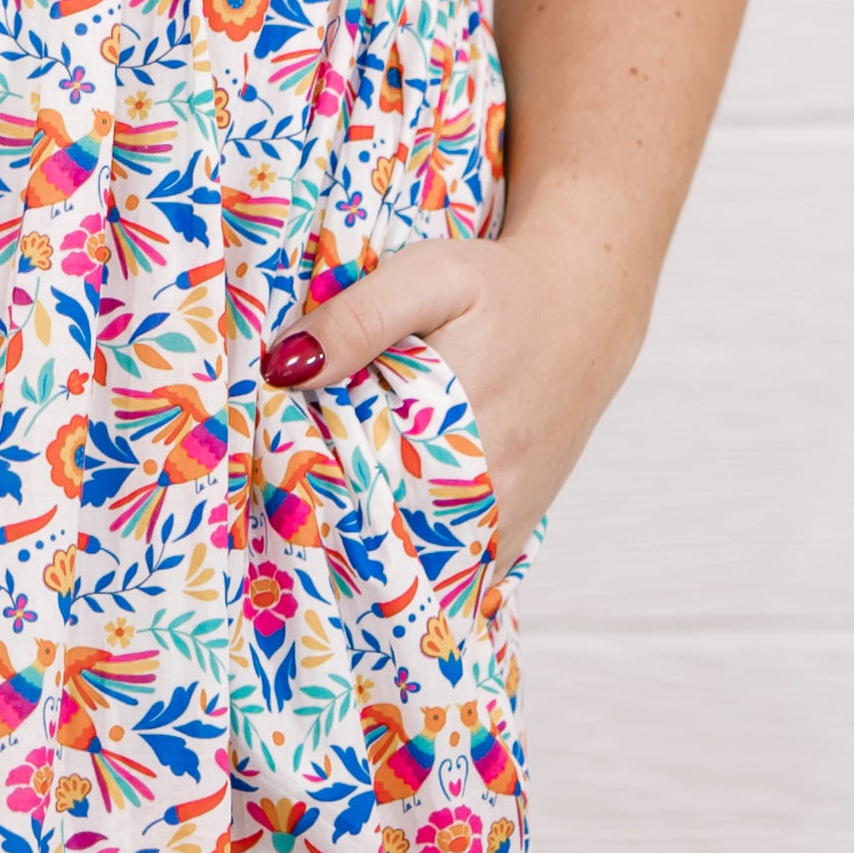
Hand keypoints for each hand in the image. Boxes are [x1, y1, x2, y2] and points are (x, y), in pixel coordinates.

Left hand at [262, 203, 650, 566]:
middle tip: (286, 499)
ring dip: (372, 553)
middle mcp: (489, 487)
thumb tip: (284, 370)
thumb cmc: (503, 288)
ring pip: (421, 567)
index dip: (303, 487)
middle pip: (384, 535)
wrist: (585, 307)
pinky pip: (458, 576)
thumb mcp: (429, 276)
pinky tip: (383, 541)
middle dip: (330, 525)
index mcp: (458, 425)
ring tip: (327, 522)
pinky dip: (418, 568)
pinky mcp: (517, 529)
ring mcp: (506, 518)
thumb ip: (358, 318)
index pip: (354, 485)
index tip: (268, 476)